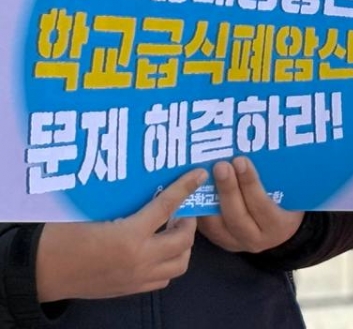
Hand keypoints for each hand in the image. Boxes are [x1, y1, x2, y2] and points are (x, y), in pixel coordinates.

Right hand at [36, 168, 205, 302]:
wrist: (42, 271)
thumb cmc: (62, 236)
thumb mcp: (95, 212)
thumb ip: (127, 205)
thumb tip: (149, 188)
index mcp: (129, 236)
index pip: (167, 206)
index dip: (185, 188)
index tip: (199, 174)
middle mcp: (139, 260)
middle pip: (183, 240)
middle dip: (188, 222)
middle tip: (180, 210)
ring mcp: (136, 278)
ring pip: (179, 264)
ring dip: (182, 246)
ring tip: (171, 231)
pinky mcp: (129, 290)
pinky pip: (163, 279)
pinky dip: (168, 264)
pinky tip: (157, 250)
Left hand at [198, 157, 302, 253]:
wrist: (280, 229)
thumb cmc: (287, 202)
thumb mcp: (290, 192)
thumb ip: (277, 178)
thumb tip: (261, 149)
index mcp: (278, 226)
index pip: (262, 206)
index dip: (250, 183)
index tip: (241, 161)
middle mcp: (256, 239)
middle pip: (237, 216)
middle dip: (227, 189)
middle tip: (221, 165)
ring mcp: (236, 243)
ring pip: (217, 224)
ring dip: (209, 198)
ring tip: (204, 175)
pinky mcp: (221, 242)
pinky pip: (206, 227)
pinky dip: (200, 209)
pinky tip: (197, 189)